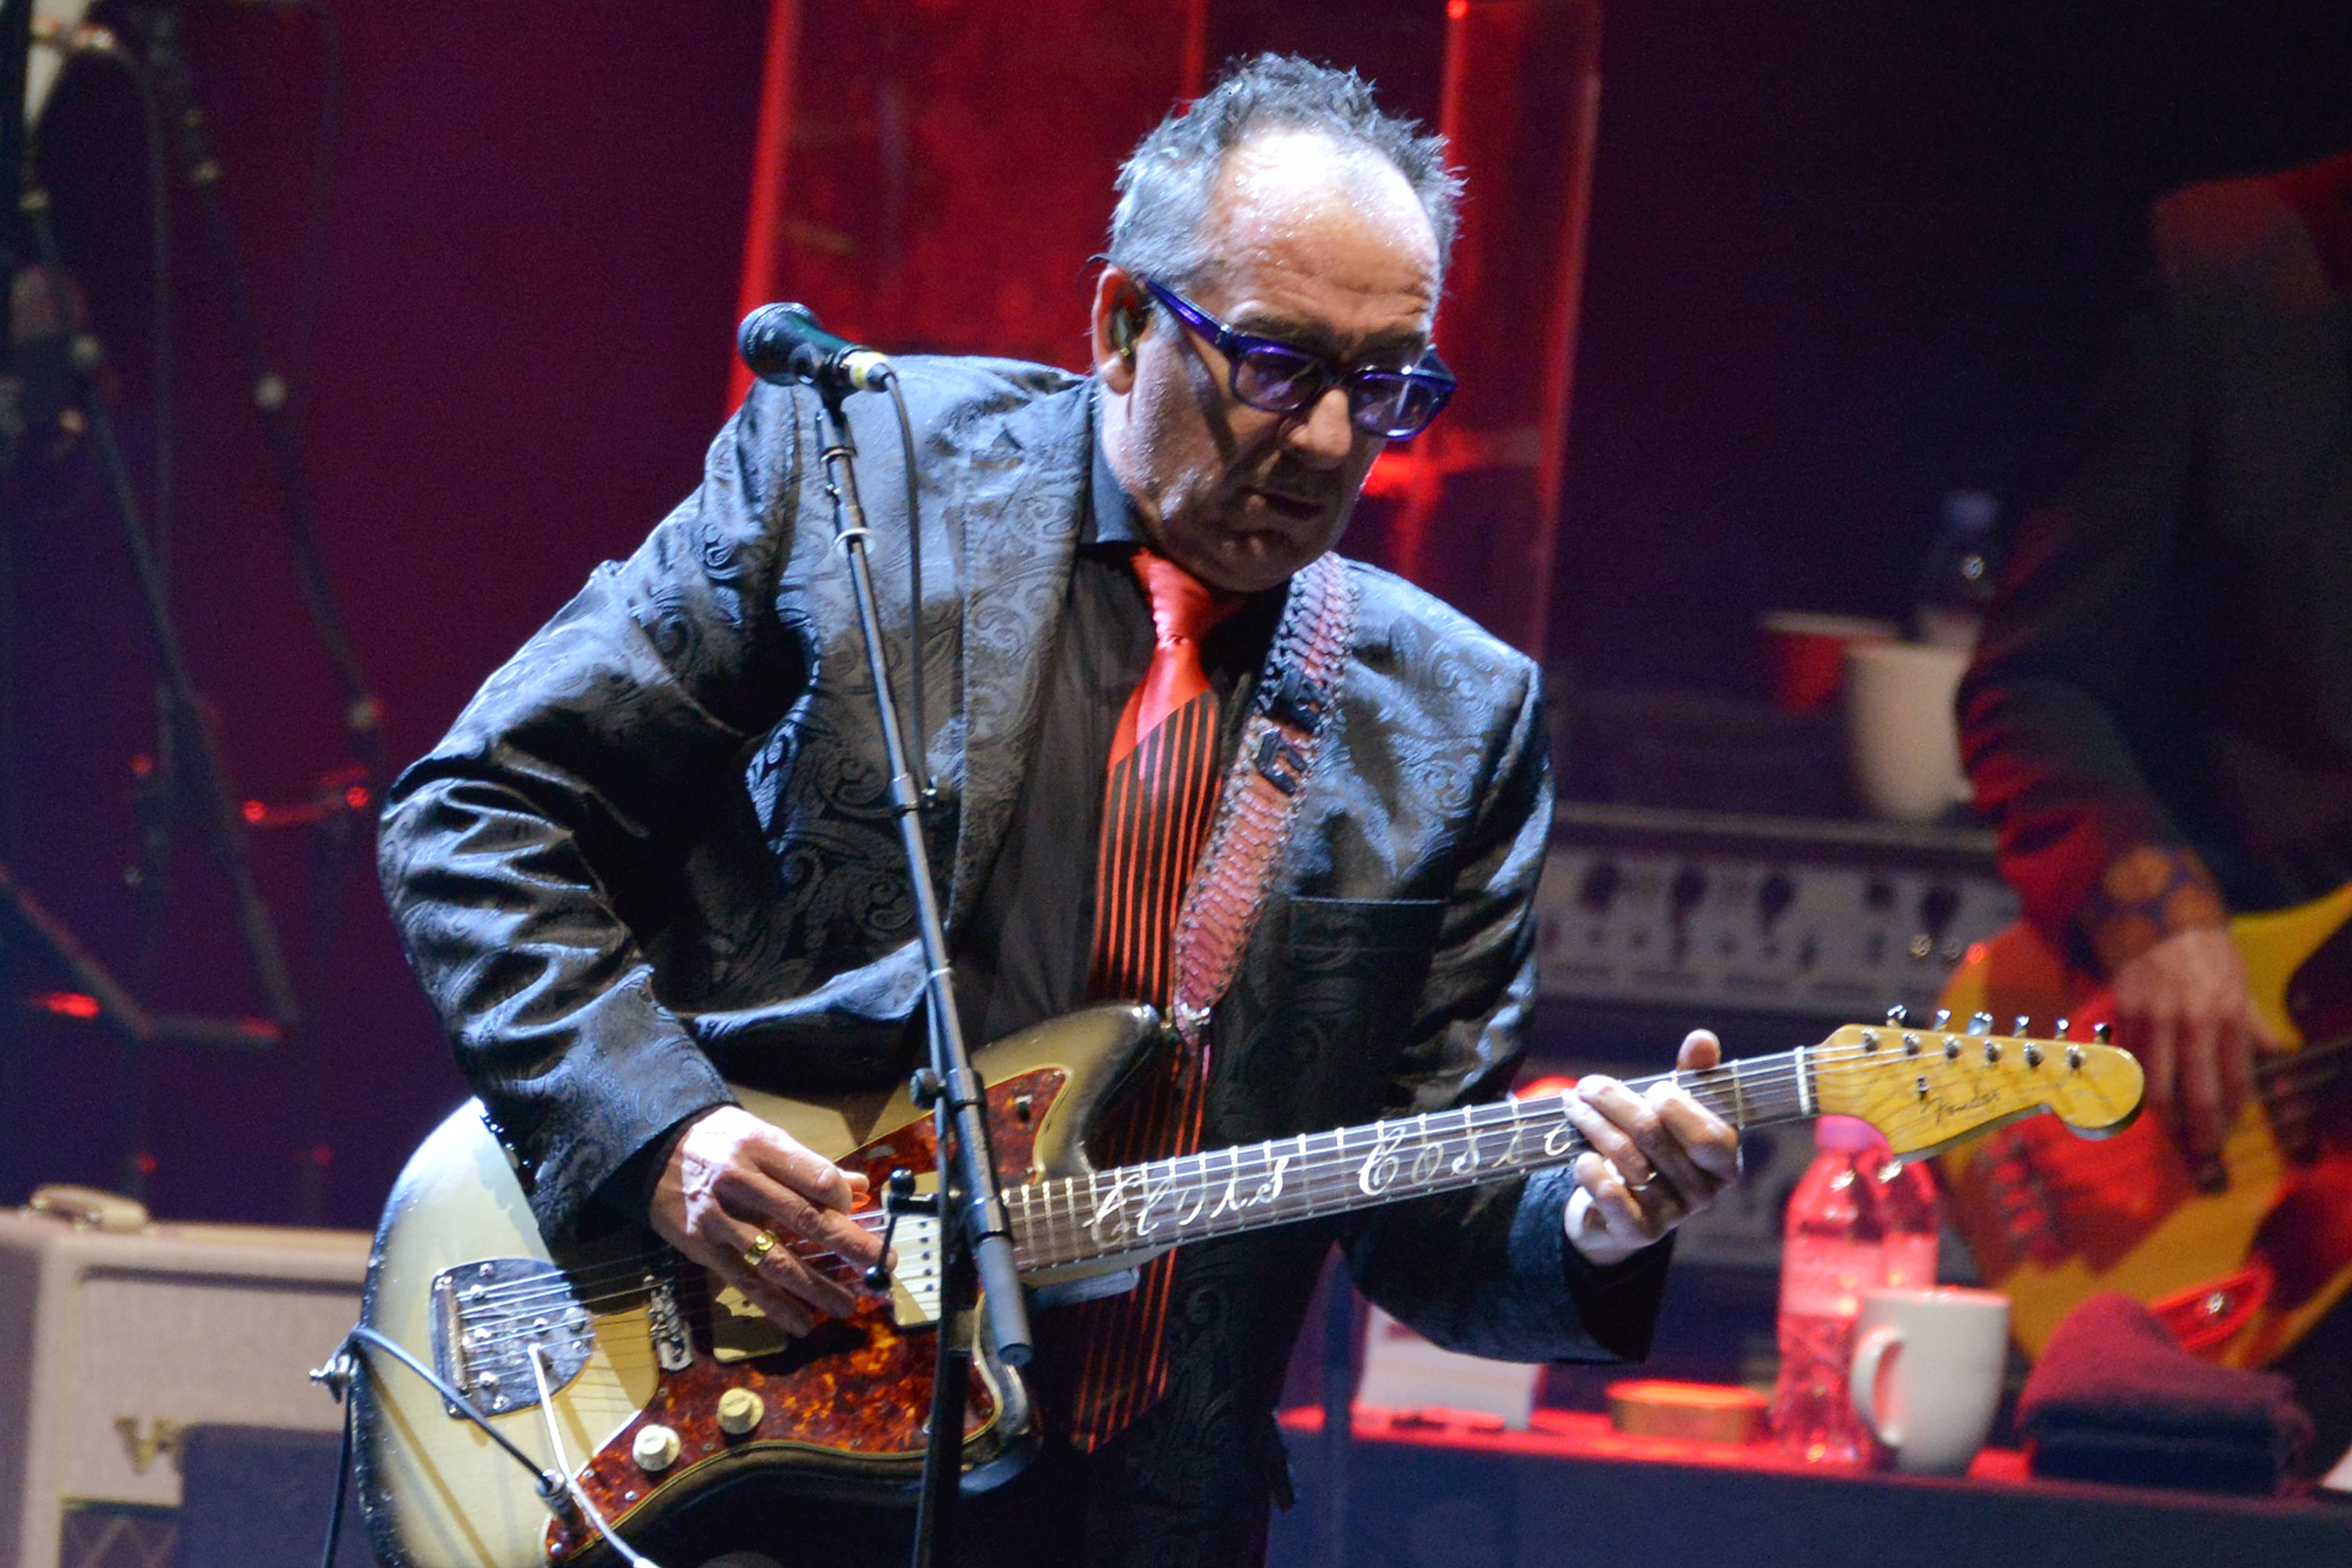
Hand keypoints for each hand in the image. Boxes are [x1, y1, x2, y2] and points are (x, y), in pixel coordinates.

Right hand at [648, 1105, 884, 1336]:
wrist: (655, 1151)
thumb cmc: (721, 1142)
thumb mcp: (763, 1136)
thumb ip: (808, 1165)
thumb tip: (858, 1188)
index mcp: (761, 1147)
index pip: (815, 1177)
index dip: (843, 1199)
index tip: (859, 1213)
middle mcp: (741, 1182)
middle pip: (804, 1218)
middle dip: (848, 1244)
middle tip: (881, 1262)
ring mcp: (720, 1219)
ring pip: (776, 1259)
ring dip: (816, 1287)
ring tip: (848, 1304)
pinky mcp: (703, 1248)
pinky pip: (745, 1282)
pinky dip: (776, 1306)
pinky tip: (802, 1323)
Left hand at [1562, 1030, 1742, 1266]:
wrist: (1619, 1207)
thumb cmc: (1655, 1146)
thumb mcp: (1675, 1109)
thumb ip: (1692, 1076)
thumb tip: (1701, 1039)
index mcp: (1724, 1160)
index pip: (1710, 1135)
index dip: (1679, 1107)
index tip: (1652, 1087)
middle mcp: (1704, 1192)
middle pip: (1655, 1137)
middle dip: (1615, 1103)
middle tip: (1588, 1086)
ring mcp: (1673, 1215)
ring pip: (1628, 1160)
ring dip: (1593, 1126)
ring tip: (1572, 1105)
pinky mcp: (1640, 1232)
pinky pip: (1613, 1198)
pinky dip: (1592, 1173)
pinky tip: (1580, 1156)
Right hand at [2105, 925, 2278, 1161]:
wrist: (2157, 911)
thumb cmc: (2205, 949)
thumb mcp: (2240, 982)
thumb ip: (2254, 1025)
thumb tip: (2276, 1058)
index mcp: (2230, 1016)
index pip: (2237, 1081)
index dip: (2234, 1114)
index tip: (2228, 1130)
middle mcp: (2194, 1023)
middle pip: (2196, 1093)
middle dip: (2201, 1128)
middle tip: (2202, 1148)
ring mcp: (2155, 1020)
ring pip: (2156, 1084)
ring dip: (2164, 1115)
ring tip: (2169, 1128)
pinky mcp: (2124, 1013)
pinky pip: (2130, 1060)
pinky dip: (2134, 1082)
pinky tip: (2138, 1095)